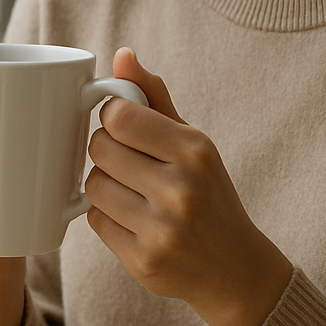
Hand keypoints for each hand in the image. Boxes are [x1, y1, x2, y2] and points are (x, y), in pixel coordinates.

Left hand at [84, 49, 291, 325]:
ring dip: (104, 185)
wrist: (234, 269)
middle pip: (99, 149)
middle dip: (107, 151)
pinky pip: (95, 221)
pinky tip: (133, 219)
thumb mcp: (194, 143)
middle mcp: (180, 190)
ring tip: (132, 191)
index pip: (119, 115)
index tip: (125, 127)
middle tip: (129, 162)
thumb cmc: (209, 194)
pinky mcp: (142, 261)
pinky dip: (106, 217)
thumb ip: (154, 98)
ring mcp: (161, 229)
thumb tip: (121, 56)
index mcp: (195, 151)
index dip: (113, 118)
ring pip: (92, 185)